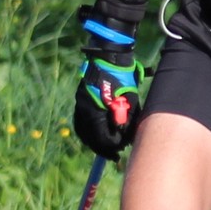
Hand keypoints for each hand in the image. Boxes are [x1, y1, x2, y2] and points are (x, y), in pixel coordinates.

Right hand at [70, 13, 142, 157]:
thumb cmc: (124, 78)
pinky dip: (90, 131)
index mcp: (95, 112)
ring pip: (83, 131)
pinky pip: (82, 122)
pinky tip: (98, 134)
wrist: (110, 56)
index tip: (122, 149)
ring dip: (95, 141)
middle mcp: (84, 110)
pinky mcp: (81, 99)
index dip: (113, 146)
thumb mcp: (130, 102)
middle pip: (90, 138)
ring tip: (107, 147)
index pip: (102, 139)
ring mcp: (80, 104)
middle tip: (115, 154)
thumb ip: (127, 121)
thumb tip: (126, 139)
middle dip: (103, 147)